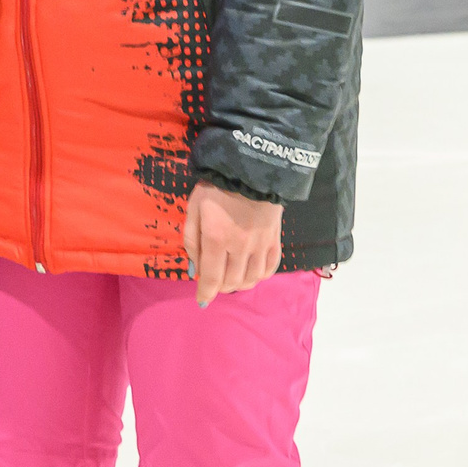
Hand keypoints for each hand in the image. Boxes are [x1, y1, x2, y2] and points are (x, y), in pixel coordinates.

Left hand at [184, 183, 282, 304]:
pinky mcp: (275, 239)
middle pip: (232, 282)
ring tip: (231, 277)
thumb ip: (192, 241)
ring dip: (240, 284)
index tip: (202, 299)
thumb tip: (196, 270)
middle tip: (214, 280)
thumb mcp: (194, 209)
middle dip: (220, 287)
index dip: (206, 293)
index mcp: (217, 237)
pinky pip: (270, 268)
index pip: (212, 278)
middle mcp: (240, 245)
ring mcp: (261, 244)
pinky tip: (251, 271)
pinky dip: (259, 275)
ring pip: (252, 279)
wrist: (250, 167)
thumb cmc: (215, 187)